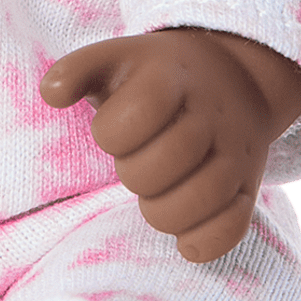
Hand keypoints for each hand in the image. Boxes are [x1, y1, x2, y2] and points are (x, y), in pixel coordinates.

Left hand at [39, 28, 300, 261]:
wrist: (234, 76)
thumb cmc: (157, 76)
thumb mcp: (116, 57)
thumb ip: (75, 70)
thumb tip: (50, 95)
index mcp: (170, 77)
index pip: (136, 115)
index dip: (111, 133)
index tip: (115, 129)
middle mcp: (210, 114)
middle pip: (161, 166)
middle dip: (134, 173)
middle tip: (138, 161)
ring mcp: (235, 152)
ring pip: (197, 202)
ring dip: (162, 212)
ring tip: (156, 195)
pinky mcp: (250, 187)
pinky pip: (230, 229)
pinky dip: (200, 242)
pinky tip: (182, 235)